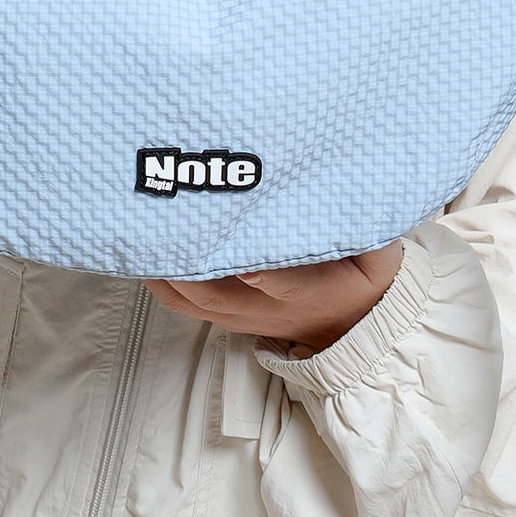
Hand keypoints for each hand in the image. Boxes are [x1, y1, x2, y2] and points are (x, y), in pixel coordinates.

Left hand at [142, 240, 404, 357]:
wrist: (354, 329)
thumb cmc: (360, 280)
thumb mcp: (377, 256)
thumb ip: (365, 228)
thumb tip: (347, 187)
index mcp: (307, 288)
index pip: (284, 283)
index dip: (266, 276)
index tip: (247, 262)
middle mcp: (265, 307)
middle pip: (213, 290)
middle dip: (183, 260)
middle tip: (158, 222)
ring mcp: (240, 314)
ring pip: (191, 297)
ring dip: (163, 269)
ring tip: (138, 232)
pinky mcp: (226, 316)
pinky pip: (184, 302)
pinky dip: (161, 280)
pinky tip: (142, 253)